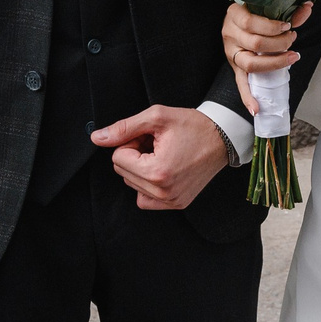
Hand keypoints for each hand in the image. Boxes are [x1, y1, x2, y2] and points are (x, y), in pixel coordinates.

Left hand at [96, 105, 230, 210]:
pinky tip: (162, 170)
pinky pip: (145, 200)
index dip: (131, 142)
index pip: (118, 158)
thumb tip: (97, 138)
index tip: (150, 137)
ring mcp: (171, 201)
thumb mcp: (156, 118)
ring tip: (163, 155)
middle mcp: (164, 192)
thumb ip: (123, 128)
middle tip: (157, 145)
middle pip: (122, 172)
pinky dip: (147, 186)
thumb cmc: (193, 125)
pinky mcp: (177, 204)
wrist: (223, 138)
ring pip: (132, 185)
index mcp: (157, 172)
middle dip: (135, 155)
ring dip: (142, 168)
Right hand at [224, 1, 308, 113]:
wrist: (238, 18)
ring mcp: (231, 52)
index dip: (271, 27)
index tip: (288, 27)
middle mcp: (230, 34)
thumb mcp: (267, 8)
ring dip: (274, 63)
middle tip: (292, 40)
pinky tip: (256, 108)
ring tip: (291, 57)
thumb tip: (307, 7)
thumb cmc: (254, 12)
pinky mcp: (235, 67)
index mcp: (235, 15)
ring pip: (250, 63)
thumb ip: (288, 10)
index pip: (250, 22)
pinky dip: (247, 97)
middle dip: (279, 44)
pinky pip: (240, 84)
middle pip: (254, 43)